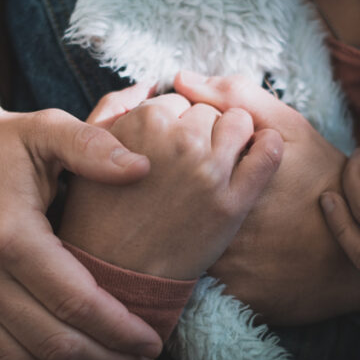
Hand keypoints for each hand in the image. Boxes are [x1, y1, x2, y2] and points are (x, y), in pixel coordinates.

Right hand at [60, 92, 283, 279]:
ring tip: (216, 164)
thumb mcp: (90, 153)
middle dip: (201, 130)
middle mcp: (178, 141)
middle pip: (208, 111)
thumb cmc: (99, 214)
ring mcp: (208, 172)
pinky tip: (257, 157)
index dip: (174, 123)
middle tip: (186, 163)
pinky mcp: (232, 202)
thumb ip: (113, 107)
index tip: (166, 148)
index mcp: (143, 122)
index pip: (177, 99)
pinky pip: (269, 153)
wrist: (117, 276)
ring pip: (240, 124)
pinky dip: (268, 148)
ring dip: (233, 137)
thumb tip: (151, 83)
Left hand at [172, 72, 359, 324]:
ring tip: (220, 222)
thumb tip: (180, 78)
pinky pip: (204, 279)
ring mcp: (228, 266)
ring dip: (190, 232)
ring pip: (185, 245)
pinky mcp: (236, 296)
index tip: (208, 162)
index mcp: (226, 180)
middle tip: (209, 193)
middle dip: (183, 197)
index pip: (174, 163)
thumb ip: (237, 97)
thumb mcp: (290, 129)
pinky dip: (209, 263)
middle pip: (175, 207)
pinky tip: (230, 250)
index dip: (186, 160)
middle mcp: (222, 225)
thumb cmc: (322, 180)